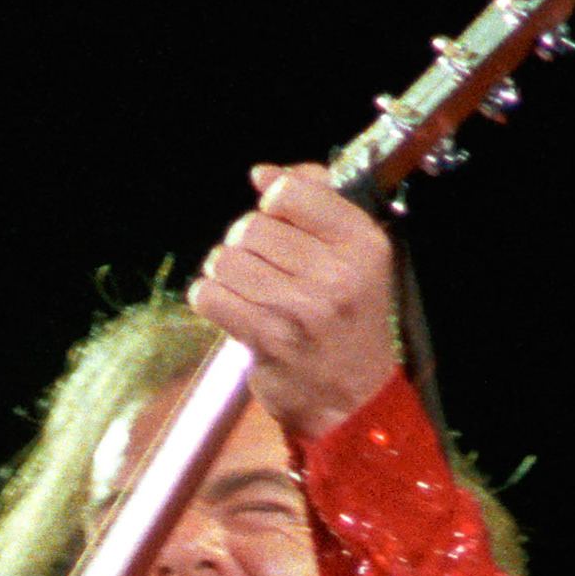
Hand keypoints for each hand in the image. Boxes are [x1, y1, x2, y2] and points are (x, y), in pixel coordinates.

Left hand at [188, 163, 399, 442]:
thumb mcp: (354, 257)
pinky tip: (230, 309)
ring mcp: (302, 309)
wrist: (352, 402)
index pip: (293, 192)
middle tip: (260, 268)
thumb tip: (263, 173)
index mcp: (364, 244)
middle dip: (244, 244)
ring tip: (246, 290)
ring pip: (226, 260)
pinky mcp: (268, 339)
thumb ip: (316, 203)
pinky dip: (210, 299)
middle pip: (251, 227)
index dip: (273, 202)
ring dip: (225, 273)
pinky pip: (210, 296)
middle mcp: (337, 274)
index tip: (279, 224)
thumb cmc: (347, 322)